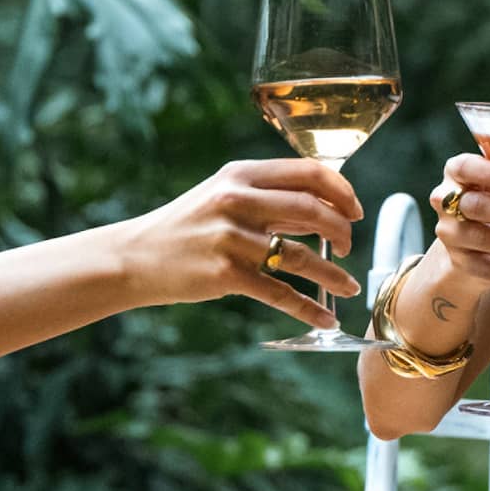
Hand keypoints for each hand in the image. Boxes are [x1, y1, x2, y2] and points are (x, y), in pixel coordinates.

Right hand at [122, 159, 361, 328]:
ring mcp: (231, 238)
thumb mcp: (221, 194)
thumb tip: (322, 201)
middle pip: (312, 210)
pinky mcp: (226, 274)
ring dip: (332, 274)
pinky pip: (280, 292)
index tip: (354, 211)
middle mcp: (237, 200)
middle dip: (341, 231)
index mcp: (240, 174)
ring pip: (301, 256)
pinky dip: (308, 307)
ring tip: (348, 288)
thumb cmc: (185, 227)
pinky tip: (325, 317)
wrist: (135, 256)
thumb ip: (266, 194)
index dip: (342, 192)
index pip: (309, 173)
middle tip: (347, 247)